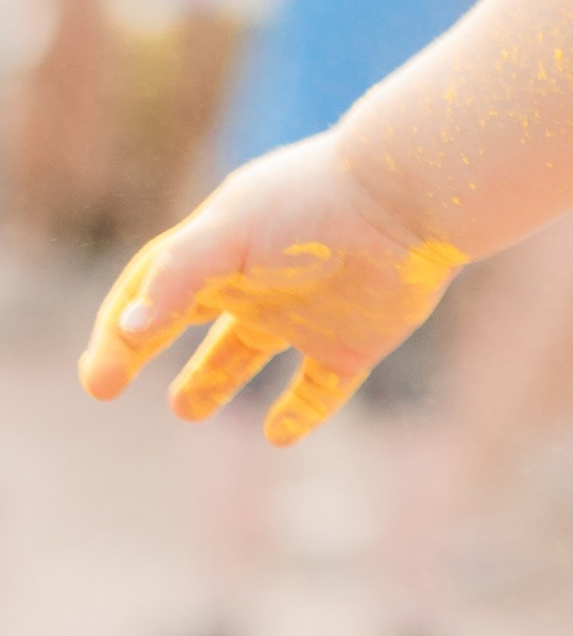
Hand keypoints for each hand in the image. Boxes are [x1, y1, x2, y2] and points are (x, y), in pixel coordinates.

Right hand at [78, 136, 460, 442]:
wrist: (409, 201)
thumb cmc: (313, 206)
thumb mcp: (232, 231)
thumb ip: (177, 275)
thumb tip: (126, 329)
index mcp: (225, 248)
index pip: (153, 290)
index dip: (117, 334)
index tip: (101, 381)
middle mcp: (261, 281)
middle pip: (191, 319)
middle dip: (147, 348)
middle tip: (110, 384)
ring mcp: (306, 312)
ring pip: (248, 352)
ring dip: (213, 381)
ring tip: (186, 407)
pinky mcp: (353, 342)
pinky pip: (320, 388)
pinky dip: (298, 414)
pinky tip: (279, 434)